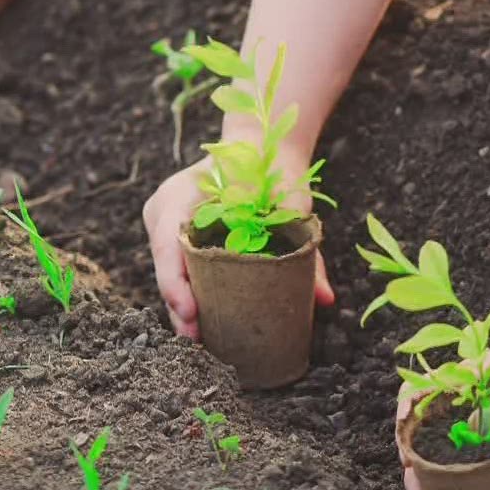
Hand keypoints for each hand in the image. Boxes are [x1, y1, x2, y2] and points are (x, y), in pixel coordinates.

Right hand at [143, 160, 333, 339]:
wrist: (260, 147)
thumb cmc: (271, 172)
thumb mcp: (288, 207)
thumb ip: (307, 252)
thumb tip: (324, 300)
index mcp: (182, 195)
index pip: (168, 246)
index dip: (175, 286)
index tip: (192, 315)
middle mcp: (165, 210)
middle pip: (165, 268)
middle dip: (179, 309)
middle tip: (198, 342)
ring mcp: (165, 223)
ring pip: (168, 272)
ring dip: (183, 307)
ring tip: (201, 340)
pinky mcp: (175, 236)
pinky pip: (177, 269)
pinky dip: (189, 294)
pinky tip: (203, 322)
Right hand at [398, 308, 489, 489]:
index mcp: (471, 376)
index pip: (419, 397)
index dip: (406, 430)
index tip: (409, 462)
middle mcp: (467, 394)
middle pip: (426, 433)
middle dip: (419, 473)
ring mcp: (481, 411)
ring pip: (444, 446)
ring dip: (435, 479)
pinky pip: (470, 452)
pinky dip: (461, 477)